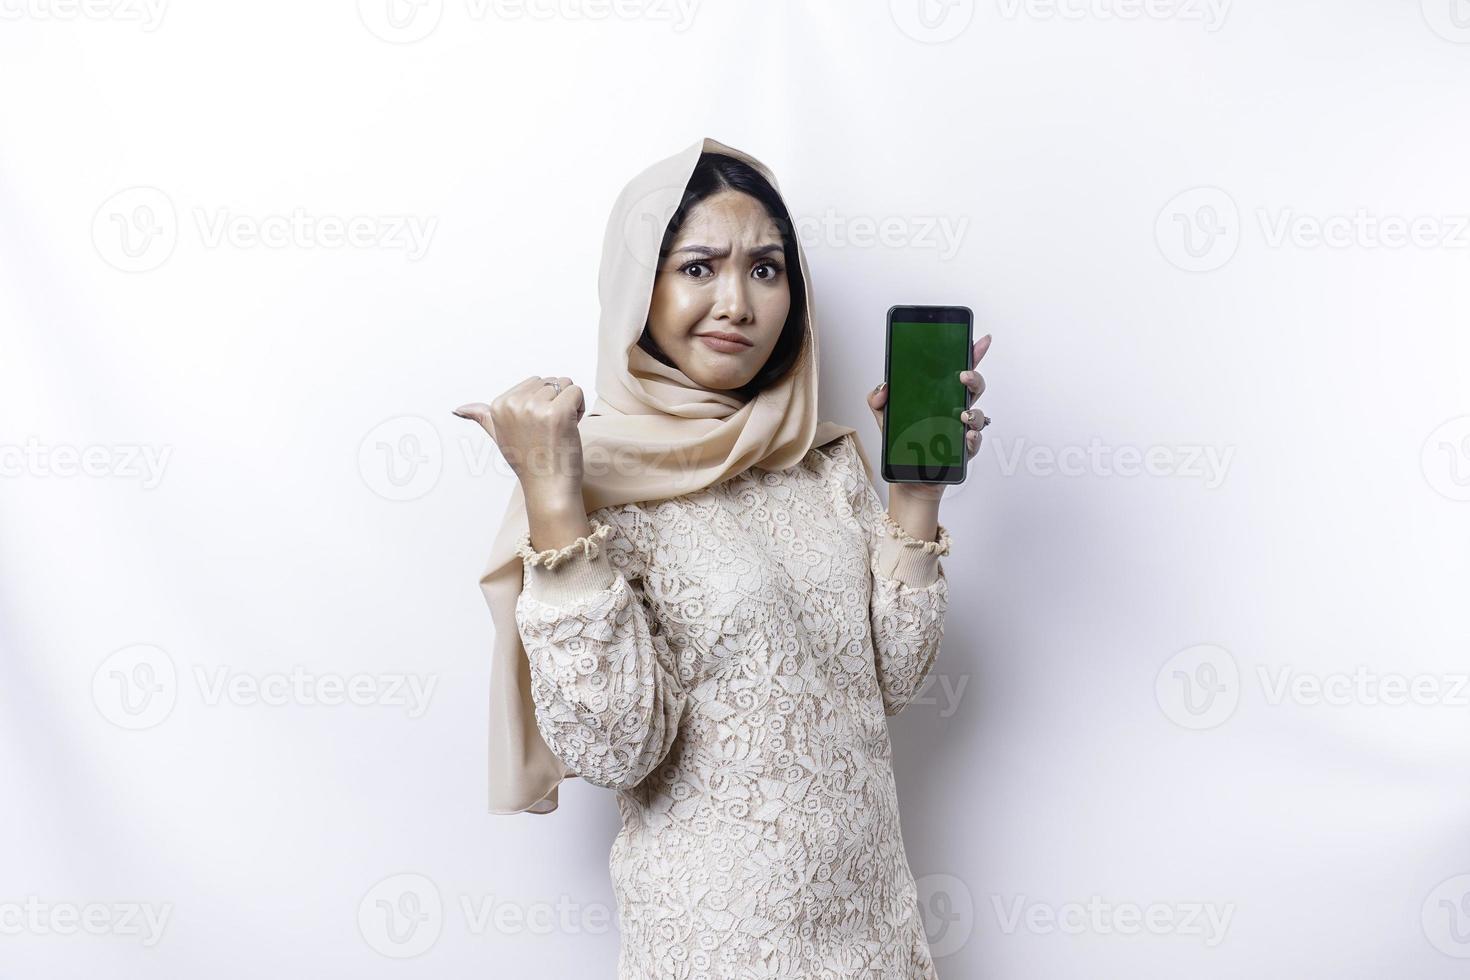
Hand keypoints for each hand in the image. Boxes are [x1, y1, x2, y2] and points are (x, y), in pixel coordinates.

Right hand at [453, 375, 585, 501]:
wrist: (548, 488)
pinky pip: (577, 392)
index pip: (534, 382)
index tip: (537, 428)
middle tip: (549, 431)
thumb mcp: (500, 436)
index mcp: (498, 405)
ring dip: (569, 405)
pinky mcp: (558, 412)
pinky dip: (579, 408)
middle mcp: (514, 404)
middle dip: (556, 402)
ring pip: (565, 384)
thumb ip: (483, 418)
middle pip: (550, 381)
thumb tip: (459, 409)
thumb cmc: (529, 463)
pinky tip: (570, 428)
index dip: (542, 403)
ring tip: (559, 430)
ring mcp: (535, 408)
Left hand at [867, 333, 991, 500]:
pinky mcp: (962, 452)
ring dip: (974, 411)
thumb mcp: (884, 416)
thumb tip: (883, 387)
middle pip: (974, 387)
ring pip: (979, 414)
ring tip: (962, 414)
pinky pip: (974, 443)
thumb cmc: (902, 443)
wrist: (906, 476)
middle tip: (962, 375)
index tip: (978, 340)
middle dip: (974, 377)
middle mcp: (953, 409)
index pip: (958, 370)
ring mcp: (960, 430)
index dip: (971, 354)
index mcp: (939, 395)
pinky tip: (966, 436)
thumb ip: (878, 398)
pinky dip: (973, 438)